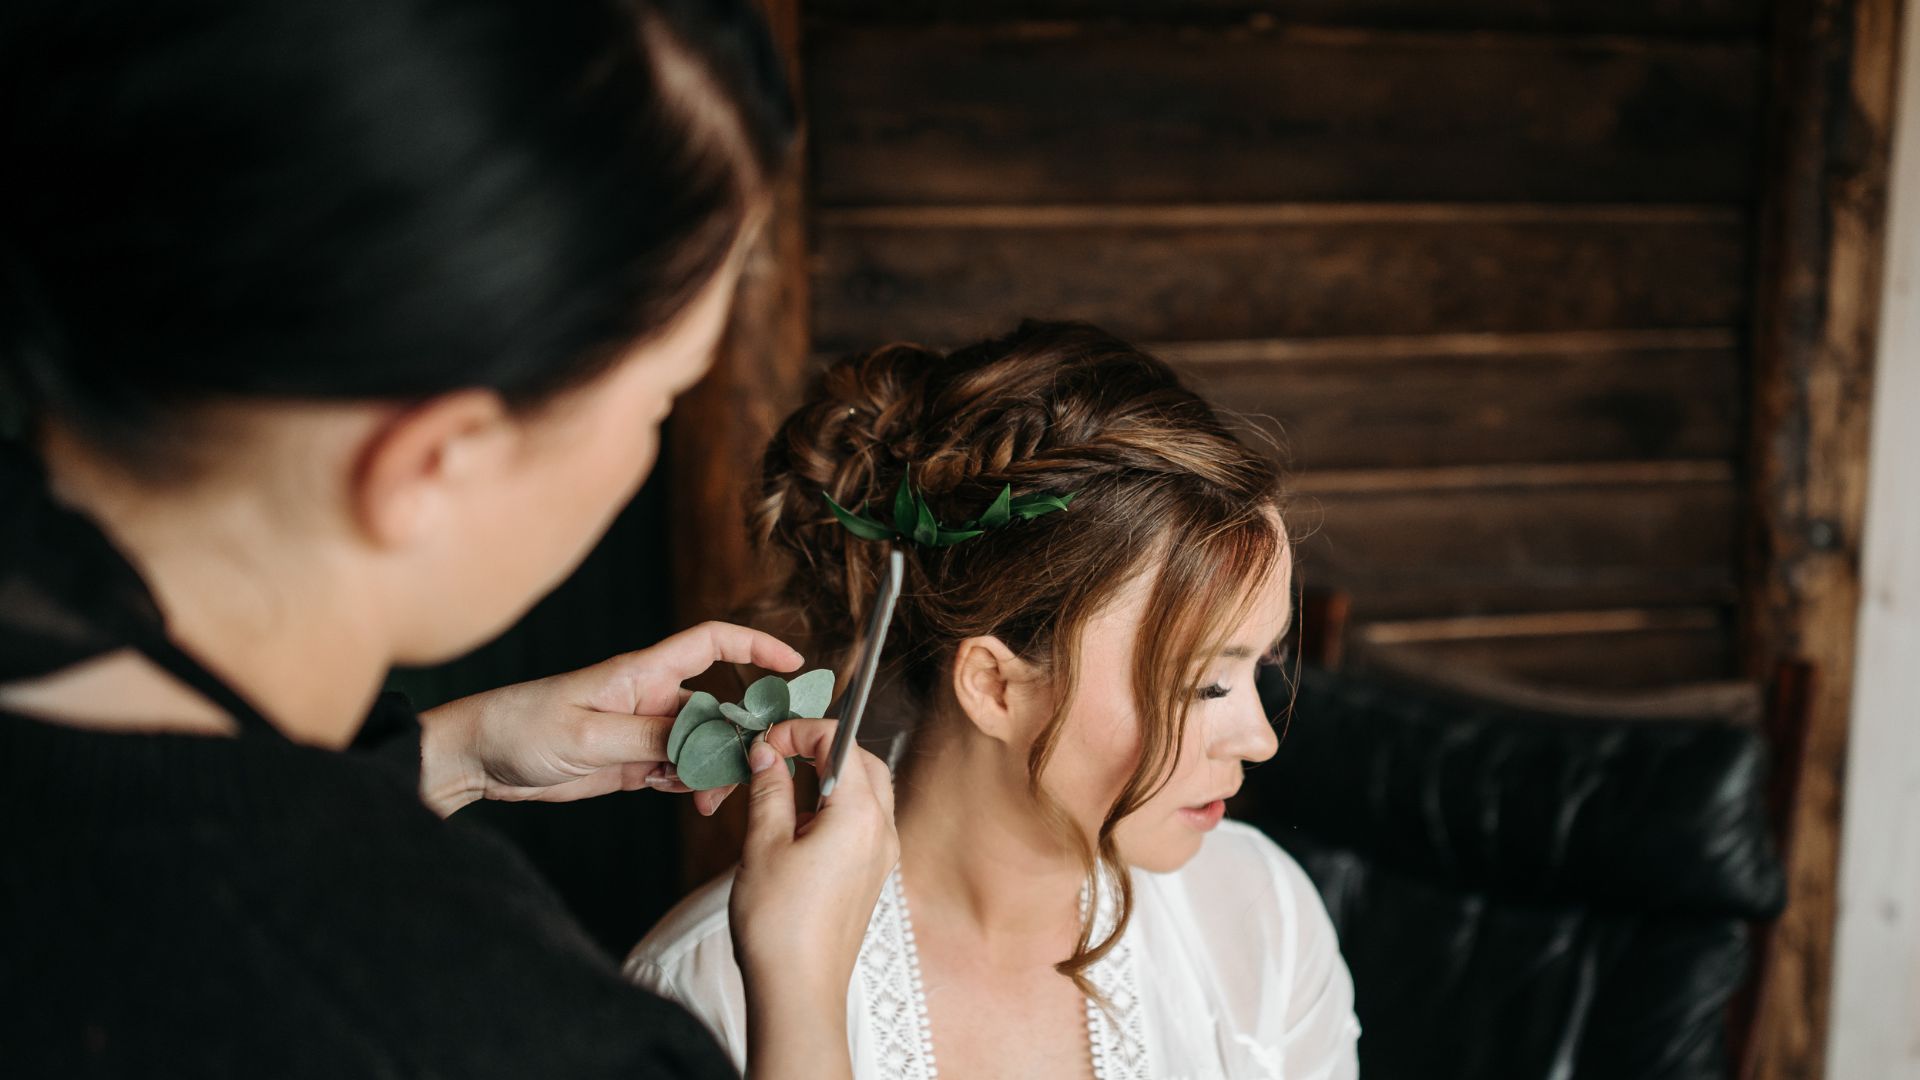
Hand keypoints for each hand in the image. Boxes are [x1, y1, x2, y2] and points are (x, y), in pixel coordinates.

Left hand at [414, 621, 802, 816]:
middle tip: (750, 770)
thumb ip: (648, 738)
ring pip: (703, 746)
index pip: (712, 644)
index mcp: (642, 673)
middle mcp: (650, 698)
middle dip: (740, 737)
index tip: (793, 666)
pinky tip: (686, 799)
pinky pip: (679, 770)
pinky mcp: (632, 761)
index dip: (756, 648)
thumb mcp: (586, 735)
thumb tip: (700, 742)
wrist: (478, 759)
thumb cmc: (520, 727)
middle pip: (719, 707)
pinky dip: (690, 785)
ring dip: (714, 771)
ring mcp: (643, 730)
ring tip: (708, 797)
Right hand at [732, 719, 898, 1078]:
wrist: (799, 993)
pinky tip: (797, 824)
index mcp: (860, 815)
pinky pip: (863, 821)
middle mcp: (882, 830)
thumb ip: (769, 790)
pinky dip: (834, 806)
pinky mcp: (873, 875)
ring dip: (829, 777)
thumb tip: (766, 755)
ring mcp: (882, 855)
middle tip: (776, 755)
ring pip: (867, 790)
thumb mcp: (763, 845)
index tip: (765, 743)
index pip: (840, 742)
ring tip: (782, 788)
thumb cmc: (779, 926)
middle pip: (862, 761)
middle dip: (821, 747)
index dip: (799, 732)